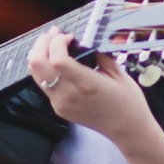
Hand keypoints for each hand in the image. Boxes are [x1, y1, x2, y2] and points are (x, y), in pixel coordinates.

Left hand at [26, 29, 151, 144]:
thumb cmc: (128, 100)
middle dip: (43, 43)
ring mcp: (60, 103)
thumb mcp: (119, 73)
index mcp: (86, 84)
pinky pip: (42, 83)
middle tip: (55, 33)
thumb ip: (98, 54)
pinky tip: (56, 61)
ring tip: (53, 44)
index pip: (57, 60)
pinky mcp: (57, 108)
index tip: (69, 36)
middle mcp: (68, 95)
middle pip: (38, 64)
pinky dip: (45, 68)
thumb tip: (81, 41)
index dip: (57, 42)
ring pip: (35, 73)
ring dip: (40, 54)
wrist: (126, 129)